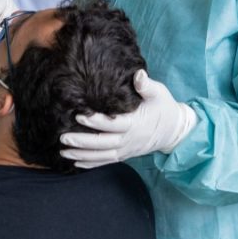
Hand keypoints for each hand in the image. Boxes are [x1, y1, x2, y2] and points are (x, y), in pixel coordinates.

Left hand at [60, 70, 197, 168]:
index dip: (97, 122)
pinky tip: (75, 163)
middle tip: (64, 138)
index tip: (80, 116)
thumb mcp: (159, 93)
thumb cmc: (164, 107)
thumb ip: (147, 86)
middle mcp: (129, 139)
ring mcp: (127, 149)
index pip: (113, 124)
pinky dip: (92, 164)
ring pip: (102, 155)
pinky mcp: (125, 154)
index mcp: (135, 123)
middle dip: (83, 142)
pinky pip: (107, 161)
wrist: (174, 130)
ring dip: (83, 155)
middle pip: (104, 143)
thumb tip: (139, 74)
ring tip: (64, 153)